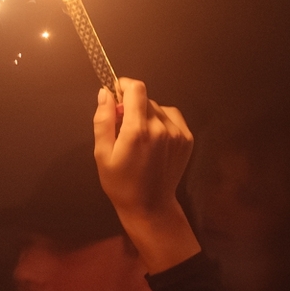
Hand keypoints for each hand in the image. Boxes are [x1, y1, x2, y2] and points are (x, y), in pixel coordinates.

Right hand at [93, 78, 200, 272]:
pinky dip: (161, 121)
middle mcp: (161, 128)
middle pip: (146, 99)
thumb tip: (105, 93)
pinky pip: (172, 117)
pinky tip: (154, 139)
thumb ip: (103, 120)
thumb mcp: (102, 153)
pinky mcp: (187, 139)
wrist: (150, 205)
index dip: (124, 85)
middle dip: (132, 105)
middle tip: (123, 127)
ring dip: (146, 114)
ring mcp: (178, 133)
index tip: (116, 93)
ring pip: (158, 108)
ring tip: (139, 137)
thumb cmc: (119, 182)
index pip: (137, 89)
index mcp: (138, 131)